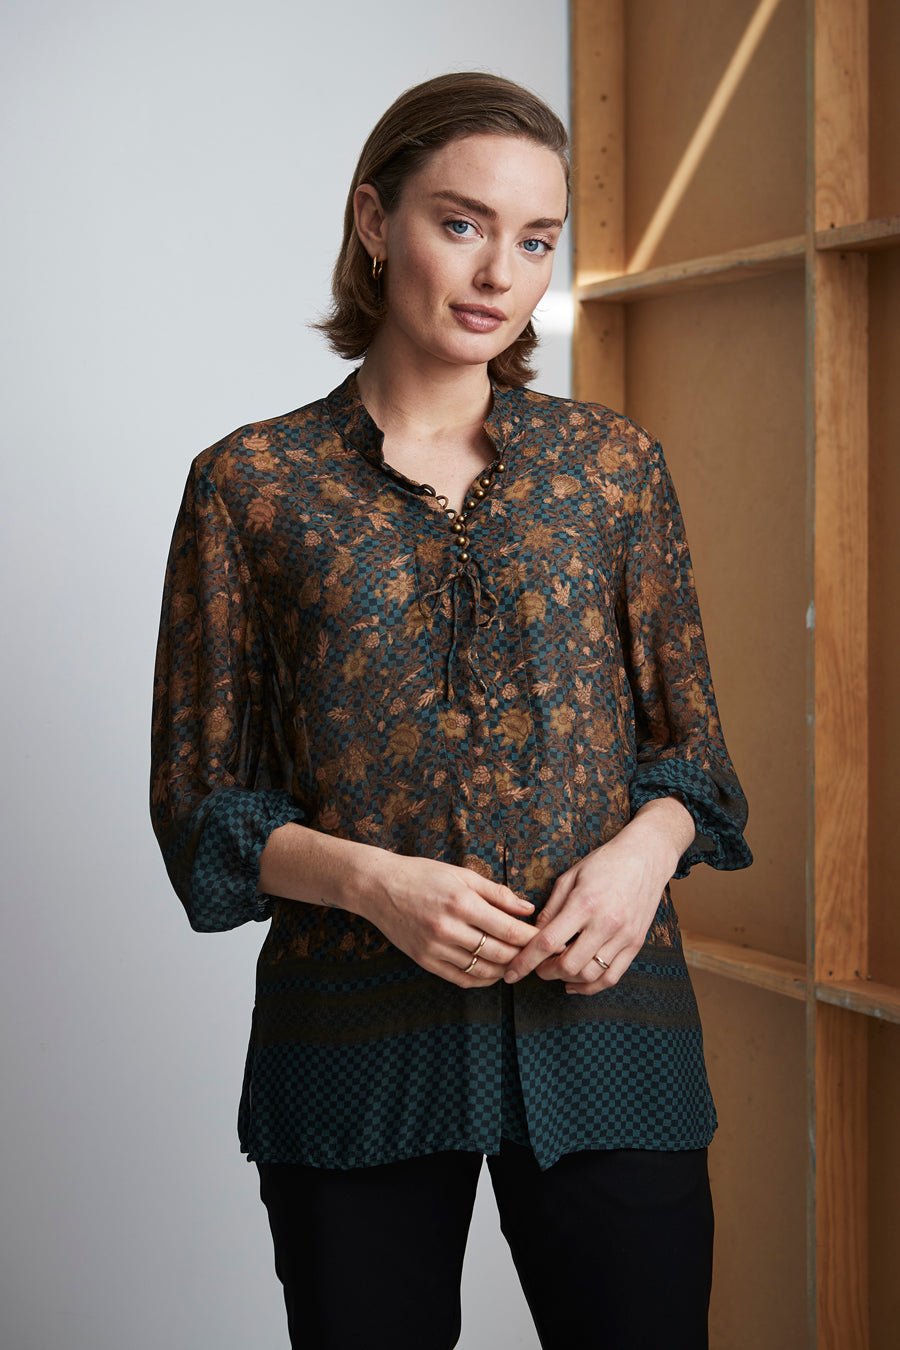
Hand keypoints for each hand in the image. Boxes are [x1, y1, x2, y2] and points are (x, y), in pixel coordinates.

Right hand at [361, 852, 535, 988]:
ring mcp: (435, 948)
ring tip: (519, 963)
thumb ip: (498, 893)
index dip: (533, 938)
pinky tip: (494, 972)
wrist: (378, 887)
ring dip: (506, 970)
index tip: (549, 940)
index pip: (510, 930)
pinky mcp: (425, 961)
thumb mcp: (462, 874)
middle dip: (525, 956)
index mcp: (462, 902)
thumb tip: (528, 909)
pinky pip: (461, 979)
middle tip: (539, 955)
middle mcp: (449, 928)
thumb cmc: (423, 874)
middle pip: (500, 953)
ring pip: (483, 970)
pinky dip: (483, 979)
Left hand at [504, 798, 693, 993]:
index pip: (548, 942)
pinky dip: (591, 987)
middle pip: (569, 965)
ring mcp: (624, 936)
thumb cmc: (604, 863)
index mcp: (584, 904)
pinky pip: (611, 977)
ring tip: (556, 971)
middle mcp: (606, 923)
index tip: (511, 972)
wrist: (646, 857)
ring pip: (590, 976)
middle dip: (546, 972)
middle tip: (536, 967)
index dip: (526, 961)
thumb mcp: (570, 877)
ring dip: (567, 979)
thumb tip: (534, 936)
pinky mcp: (635, 944)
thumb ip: (551, 909)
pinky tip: (576, 983)